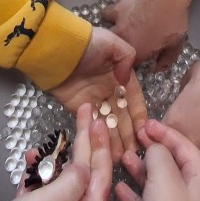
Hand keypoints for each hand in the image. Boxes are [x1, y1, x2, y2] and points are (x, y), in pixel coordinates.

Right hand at [0, 103, 111, 200]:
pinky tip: (31, 160)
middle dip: (86, 142)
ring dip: (58, 157)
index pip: (99, 176)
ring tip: (53, 138)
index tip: (97, 119)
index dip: (100, 145)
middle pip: (85, 174)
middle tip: (85, 111)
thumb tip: (85, 165)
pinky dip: (39, 173)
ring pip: (64, 179)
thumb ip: (68, 185)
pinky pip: (44, 188)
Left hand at [50, 27, 147, 160]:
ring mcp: (93, 100)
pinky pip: (91, 125)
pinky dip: (98, 137)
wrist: (54, 49)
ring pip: (108, 123)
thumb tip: (127, 81)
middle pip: (122, 115)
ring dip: (115, 140)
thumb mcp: (111, 42)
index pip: (133, 98)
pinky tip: (104, 151)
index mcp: (120, 74)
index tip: (145, 132)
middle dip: (129, 134)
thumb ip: (126, 58)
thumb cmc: (85, 43)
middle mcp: (109, 89)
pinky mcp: (78, 108)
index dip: (139, 114)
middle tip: (134, 153)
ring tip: (121, 158)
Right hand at [103, 0, 188, 67]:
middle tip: (134, 42)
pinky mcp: (116, 8)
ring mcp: (117, 24)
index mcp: (138, 52)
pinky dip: (112, 15)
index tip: (141, 57)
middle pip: (115, 50)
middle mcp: (124, 40)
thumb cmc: (173, 18)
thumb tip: (157, 69)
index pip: (130, 65)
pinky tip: (121, 12)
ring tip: (124, 28)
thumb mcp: (176, 43)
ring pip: (108, 33)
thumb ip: (166, 60)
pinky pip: (107, 14)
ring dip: (114, 32)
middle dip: (122, 49)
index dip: (135, 63)